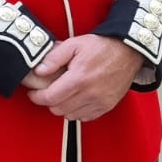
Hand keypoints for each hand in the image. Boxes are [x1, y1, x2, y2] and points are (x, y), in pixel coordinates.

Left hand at [24, 35, 143, 121]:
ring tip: (63, 94)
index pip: (50, 98)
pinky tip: (76, 99)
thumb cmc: (101, 46)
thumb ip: (54, 58)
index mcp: (79, 78)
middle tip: (48, 91)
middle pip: (58, 109)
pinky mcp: (107, 106)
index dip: (37, 97)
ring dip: (63, 107)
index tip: (33, 93)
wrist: (128, 51)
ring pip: (70, 115)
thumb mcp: (74, 44)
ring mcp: (100, 102)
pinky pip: (85, 117)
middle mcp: (90, 93)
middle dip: (49, 101)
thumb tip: (39, 71)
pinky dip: (77, 111)